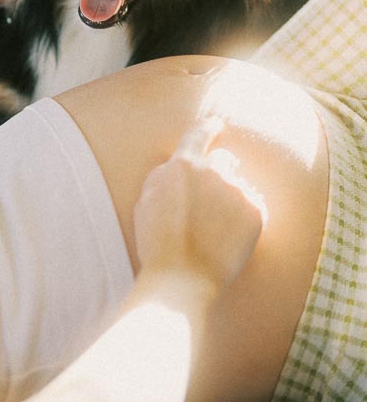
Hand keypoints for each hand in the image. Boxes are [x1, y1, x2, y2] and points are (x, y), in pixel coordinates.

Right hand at [133, 118, 266, 291]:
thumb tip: (178, 163)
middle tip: (210, 203)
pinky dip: (245, 218)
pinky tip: (229, 238)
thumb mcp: (145, 200)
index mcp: (182, 164)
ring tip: (215, 232)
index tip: (217, 123)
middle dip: (219, 173)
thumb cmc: (157, 243)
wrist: (182, 277)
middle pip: (224, 160)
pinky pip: (254, 206)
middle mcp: (213, 171)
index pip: (199, 135)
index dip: (209, 128)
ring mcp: (237, 190)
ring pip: (239, 187)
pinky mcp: (257, 212)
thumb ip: (163, 175)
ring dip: (230, 200)